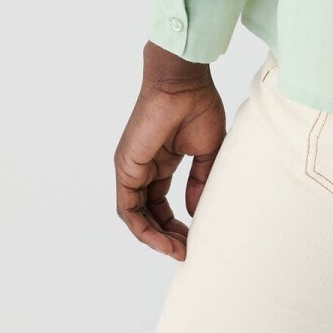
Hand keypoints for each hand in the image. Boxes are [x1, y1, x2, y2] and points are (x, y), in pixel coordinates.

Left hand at [114, 42, 227, 259]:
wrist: (183, 82)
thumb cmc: (197, 105)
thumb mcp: (206, 150)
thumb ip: (199, 181)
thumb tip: (196, 212)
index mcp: (159, 163)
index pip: (160, 204)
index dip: (174, 224)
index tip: (193, 238)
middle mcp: (141, 168)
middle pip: (147, 214)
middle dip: (165, 235)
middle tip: (185, 250)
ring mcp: (131, 169)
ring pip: (135, 216)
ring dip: (154, 237)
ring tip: (177, 250)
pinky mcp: (126, 168)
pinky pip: (128, 208)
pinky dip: (142, 228)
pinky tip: (162, 239)